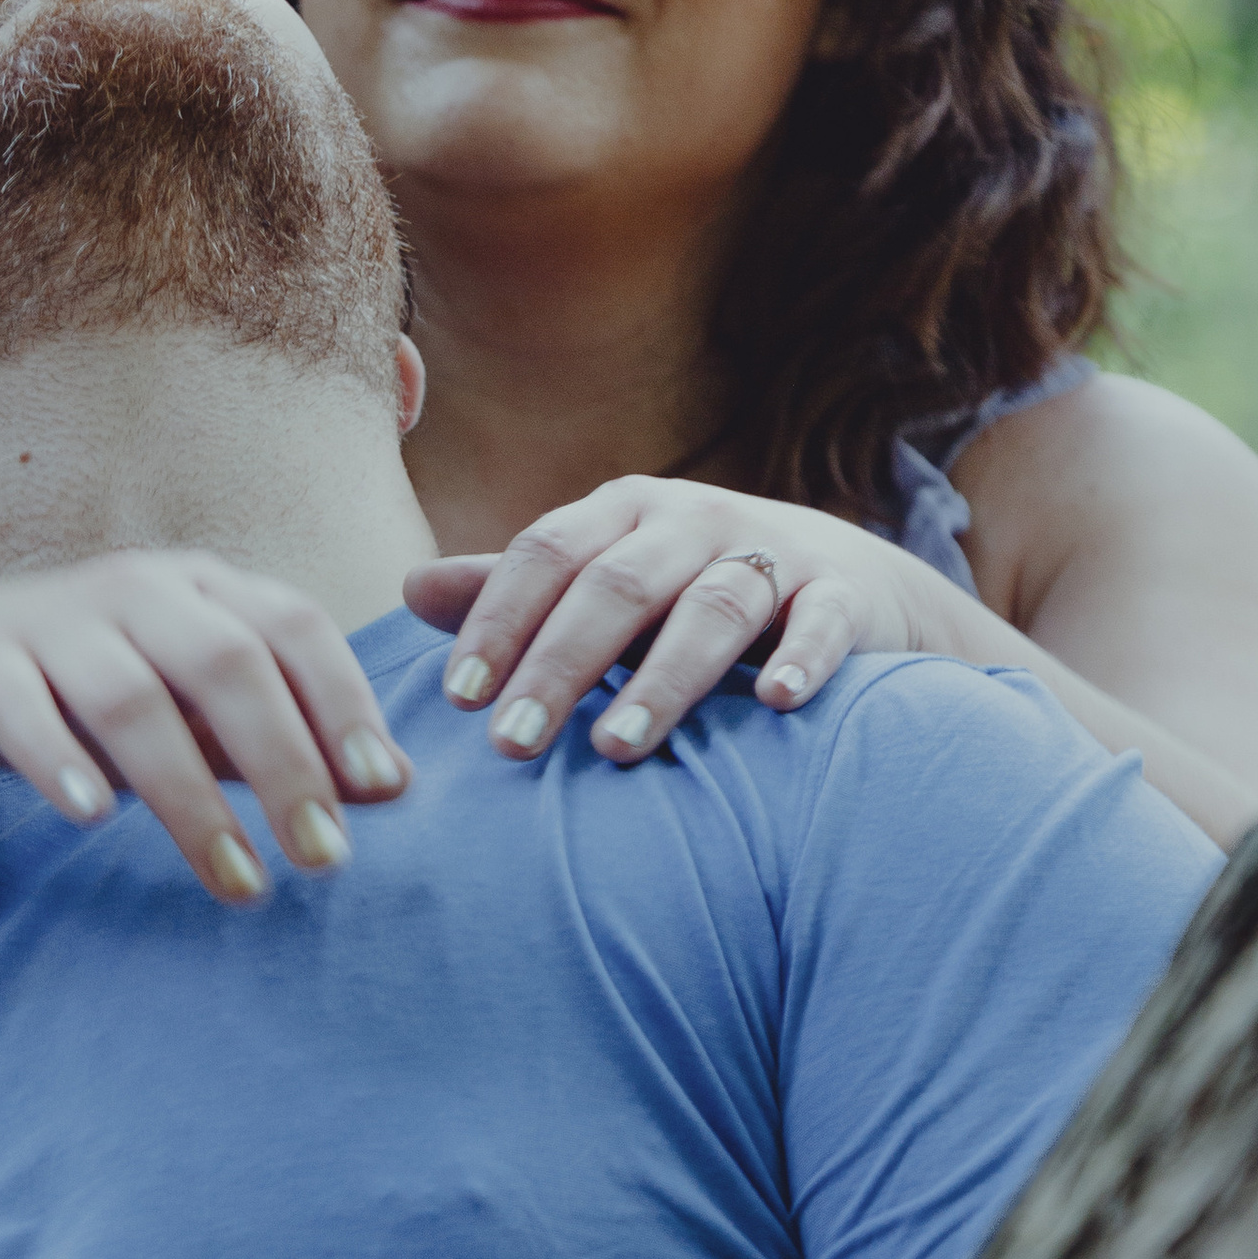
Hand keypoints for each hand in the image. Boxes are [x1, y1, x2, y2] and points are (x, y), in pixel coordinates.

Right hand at [0, 553, 412, 907]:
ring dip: (191, 795)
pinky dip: (57, 759)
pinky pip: (19, 708)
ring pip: (131, 696)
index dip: (344, 702)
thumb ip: (281, 740)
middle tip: (324, 858)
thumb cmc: (92, 694)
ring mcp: (52, 622)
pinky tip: (91, 818)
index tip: (382, 791)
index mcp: (202, 588)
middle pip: (225, 661)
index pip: (293, 626)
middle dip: (285, 761)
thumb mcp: (193, 711)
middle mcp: (136, 590)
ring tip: (238, 879)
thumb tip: (392, 785)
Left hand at [401, 479, 941, 768]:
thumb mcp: (608, 578)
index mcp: (625, 511)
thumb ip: (518, 589)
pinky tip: (779, 704)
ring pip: (715, 607)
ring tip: (615, 747)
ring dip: (664, 678)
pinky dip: (803, 660)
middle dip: (560, 664)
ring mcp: (773, 552)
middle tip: (511, 744)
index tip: (457, 699)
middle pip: (617, 585)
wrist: (850, 583)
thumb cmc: (695, 591)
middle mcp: (695, 520)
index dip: (498, 619)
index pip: (546, 552)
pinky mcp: (843, 594)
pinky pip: (822, 623)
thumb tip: (408, 588)